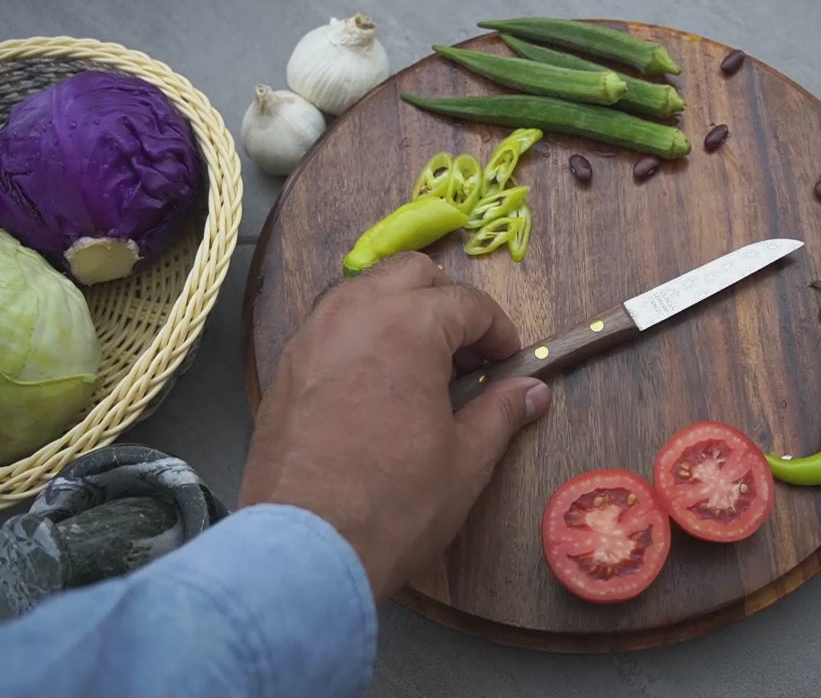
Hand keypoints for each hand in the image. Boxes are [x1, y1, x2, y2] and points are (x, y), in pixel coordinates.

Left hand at [239, 252, 550, 600]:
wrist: (305, 548)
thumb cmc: (396, 502)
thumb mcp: (466, 459)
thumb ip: (501, 412)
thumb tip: (533, 391)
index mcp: (408, 325)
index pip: (467, 303)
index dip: (498, 330)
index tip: (509, 361)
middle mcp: (354, 313)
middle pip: (410, 273)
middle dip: (446, 300)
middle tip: (466, 350)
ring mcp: (312, 336)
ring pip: (363, 290)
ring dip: (399, 309)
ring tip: (421, 361)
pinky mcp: (286, 367)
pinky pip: (330, 325)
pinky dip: (360, 334)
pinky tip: (376, 382)